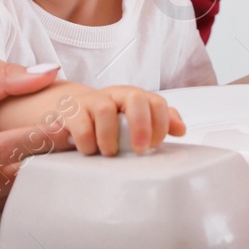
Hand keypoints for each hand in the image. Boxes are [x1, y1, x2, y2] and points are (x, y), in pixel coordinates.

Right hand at [0, 63, 60, 242]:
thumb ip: (0, 81)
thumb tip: (48, 72)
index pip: (11, 148)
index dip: (46, 136)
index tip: (76, 125)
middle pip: (24, 177)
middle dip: (54, 160)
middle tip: (86, 142)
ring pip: (22, 196)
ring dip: (45, 178)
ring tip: (71, 158)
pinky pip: (10, 210)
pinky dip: (26, 193)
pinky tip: (42, 178)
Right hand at [53, 84, 185, 155]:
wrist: (68, 111)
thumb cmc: (106, 120)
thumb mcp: (132, 120)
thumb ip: (158, 122)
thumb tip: (181, 130)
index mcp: (135, 98)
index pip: (156, 102)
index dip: (161, 123)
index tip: (156, 145)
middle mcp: (116, 95)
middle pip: (135, 98)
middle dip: (141, 125)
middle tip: (140, 149)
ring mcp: (93, 101)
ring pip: (106, 110)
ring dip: (110, 135)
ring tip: (109, 153)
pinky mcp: (71, 111)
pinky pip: (80, 124)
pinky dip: (87, 141)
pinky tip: (90, 151)